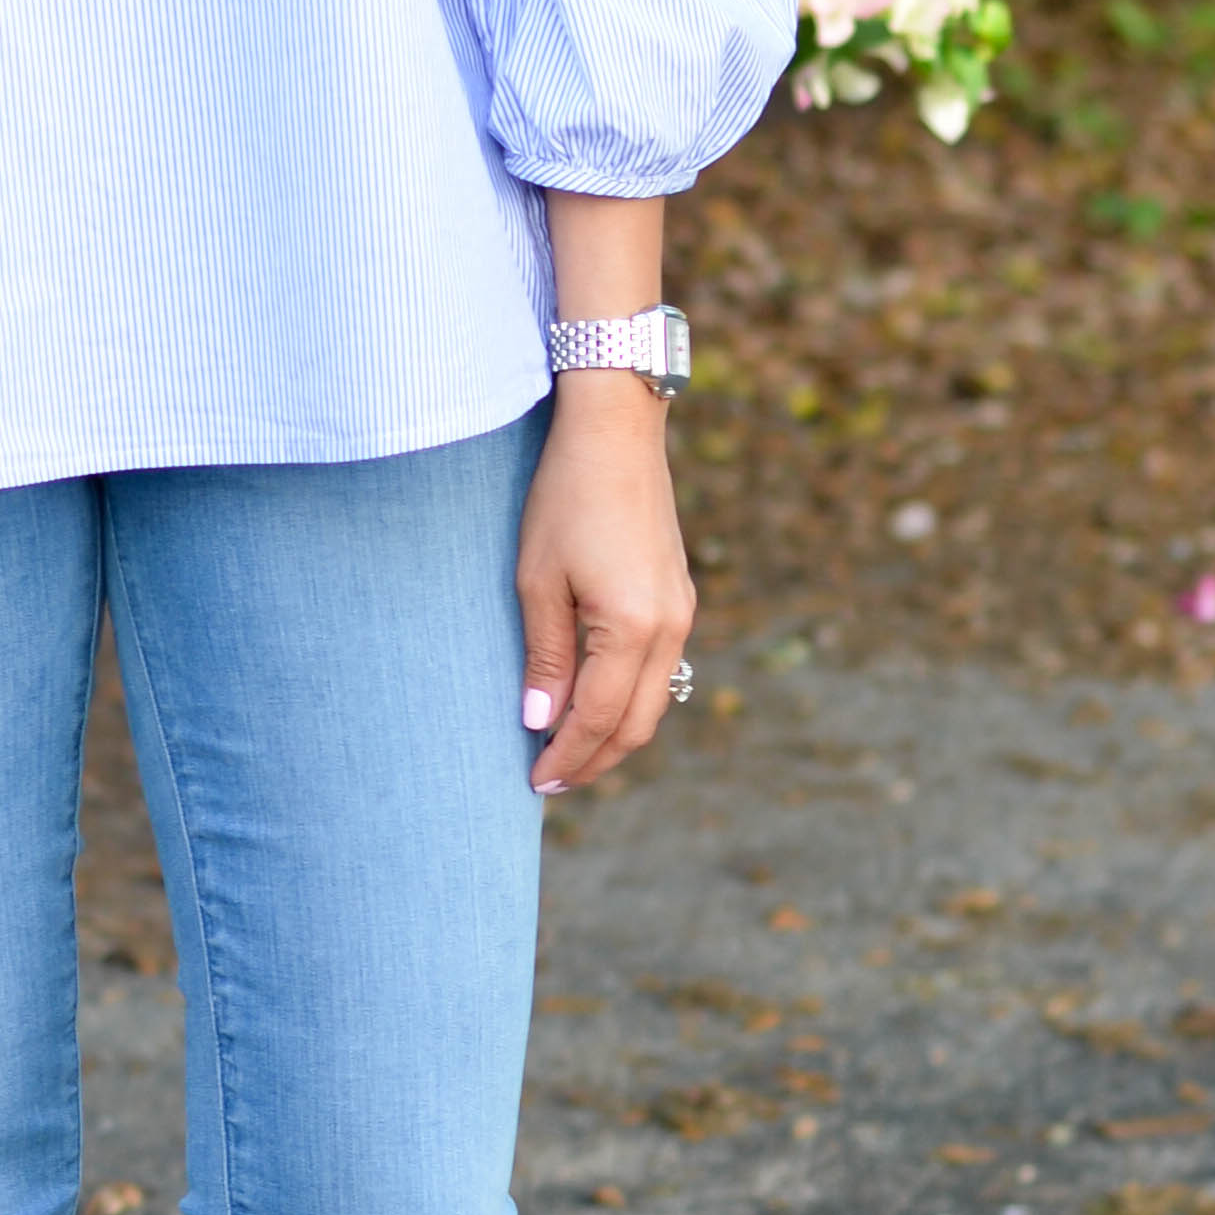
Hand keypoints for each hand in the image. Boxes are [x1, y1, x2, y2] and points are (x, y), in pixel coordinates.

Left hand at [516, 376, 693, 793]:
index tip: (533, 783)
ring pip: (653, 702)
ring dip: (612, 735)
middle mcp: (670, 628)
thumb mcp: (538, 581)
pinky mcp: (678, 597)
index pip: (595, 719)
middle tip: (550, 782)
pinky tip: (594, 702)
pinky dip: (628, 701)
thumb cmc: (565, 499)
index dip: (565, 757)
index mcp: (633, 628)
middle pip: (635, 725)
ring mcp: (681, 612)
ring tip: (568, 752)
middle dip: (593, 761)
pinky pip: (659, 670)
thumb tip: (539, 723)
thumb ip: (545, 657)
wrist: (615, 431)